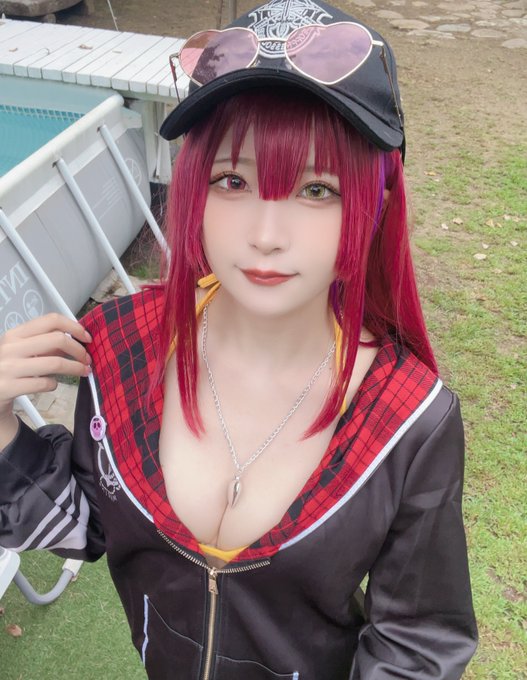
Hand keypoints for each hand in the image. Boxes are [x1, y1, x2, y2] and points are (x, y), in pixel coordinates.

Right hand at [0, 314, 91, 446]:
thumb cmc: (8, 368)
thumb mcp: (23, 350)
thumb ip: (46, 344)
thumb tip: (77, 340)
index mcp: (15, 333)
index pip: (51, 320)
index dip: (74, 327)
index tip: (87, 338)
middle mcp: (11, 347)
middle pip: (58, 339)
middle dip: (79, 350)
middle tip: (87, 359)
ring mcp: (9, 367)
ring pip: (55, 363)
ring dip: (75, 368)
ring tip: (83, 371)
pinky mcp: (9, 387)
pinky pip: (44, 384)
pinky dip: (54, 384)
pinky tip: (52, 385)